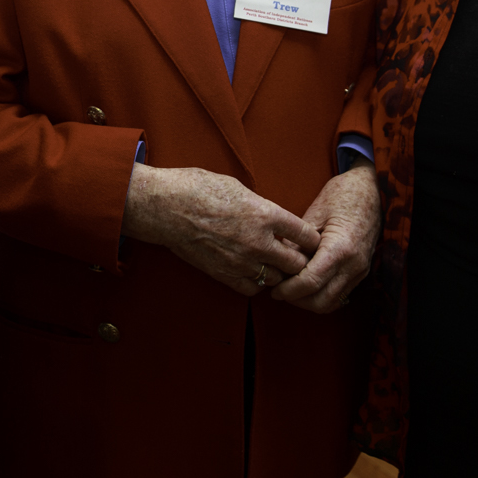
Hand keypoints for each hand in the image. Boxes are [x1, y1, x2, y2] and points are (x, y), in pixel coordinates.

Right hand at [123, 164, 318, 295]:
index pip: (307, 235)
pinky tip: (251, 271)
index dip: (311, 238)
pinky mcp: (224, 274)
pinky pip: (251, 289)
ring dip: (277, 273)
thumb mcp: (239, 188)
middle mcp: (259, 242)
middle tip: (291, 254)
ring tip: (270, 264)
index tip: (307, 239)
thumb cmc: (198, 188)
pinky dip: (255, 283)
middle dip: (298, 260)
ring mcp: (242, 261)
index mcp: (266, 214)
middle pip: (297, 263)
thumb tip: (274, 219)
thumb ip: (262, 208)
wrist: (166, 207)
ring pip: (276, 279)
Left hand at [271, 161, 379, 312]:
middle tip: (280, 291)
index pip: (311, 282)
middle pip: (321, 301)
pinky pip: (340, 295)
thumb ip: (298, 243)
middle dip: (297, 300)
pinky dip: (322, 296)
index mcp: (340, 248)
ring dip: (309, 302)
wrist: (373, 189)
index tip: (274, 290)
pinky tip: (308, 285)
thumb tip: (280, 264)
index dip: (289, 291)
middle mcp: (353, 265)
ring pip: (332, 303)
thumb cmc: (342, 194)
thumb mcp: (315, 214)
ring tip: (292, 289)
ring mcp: (360, 270)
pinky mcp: (362, 271)